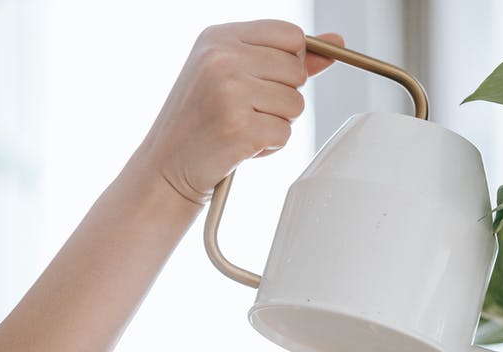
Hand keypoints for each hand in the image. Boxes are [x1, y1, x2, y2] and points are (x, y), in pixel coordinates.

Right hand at [134, 20, 341, 206]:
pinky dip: (270, 145)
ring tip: (242, 125)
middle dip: (282, 96)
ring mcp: (229, 91)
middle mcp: (221, 58)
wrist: (166, 166)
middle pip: (297, 71)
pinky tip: (240, 145)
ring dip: (276, 122)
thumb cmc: (203, 120)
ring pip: (296, 104)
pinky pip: (285, 133)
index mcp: (219, 37)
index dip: (291, 61)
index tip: (268, 79)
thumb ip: (287, 57)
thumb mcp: (236, 75)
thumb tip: (336, 41)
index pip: (290, 34)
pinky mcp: (239, 126)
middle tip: (247, 109)